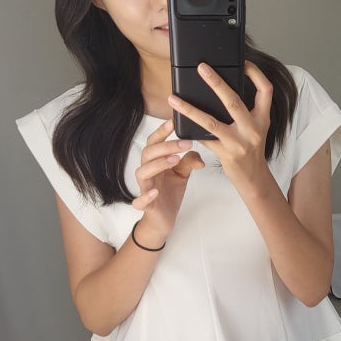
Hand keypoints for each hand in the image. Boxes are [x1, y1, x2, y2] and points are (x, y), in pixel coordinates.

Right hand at [133, 118, 203, 240]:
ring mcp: (145, 188)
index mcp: (155, 162)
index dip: (162, 131)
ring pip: (142, 172)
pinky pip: (139, 201)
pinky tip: (155, 192)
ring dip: (157, 164)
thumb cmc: (169, 193)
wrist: (164, 219)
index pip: (154, 142)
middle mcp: (148, 172)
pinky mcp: (146, 206)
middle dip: (166, 146)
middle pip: (149, 153)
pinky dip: (145, 196)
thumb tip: (200, 157)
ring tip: (174, 160)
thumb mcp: (182, 174)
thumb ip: (189, 162)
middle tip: (185, 143)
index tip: (173, 121)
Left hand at [167, 61, 272, 197]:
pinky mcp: (226, 154)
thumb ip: (246, 111)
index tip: (243, 62)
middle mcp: (252, 130)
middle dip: (216, 82)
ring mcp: (239, 143)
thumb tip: (224, 89)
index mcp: (262, 119)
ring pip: (211, 121)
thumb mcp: (256, 128)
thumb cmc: (251, 151)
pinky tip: (176, 122)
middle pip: (234, 101)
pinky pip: (204, 138)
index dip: (256, 74)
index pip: (266, 91)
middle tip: (201, 68)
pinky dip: (190, 130)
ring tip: (173, 98)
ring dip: (190, 109)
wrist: (254, 178)